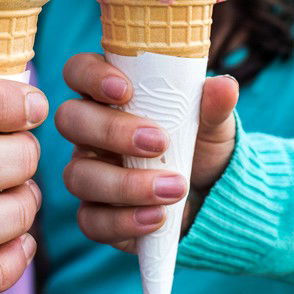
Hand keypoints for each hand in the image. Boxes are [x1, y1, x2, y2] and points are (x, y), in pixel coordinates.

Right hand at [55, 52, 237, 250]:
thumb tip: (223, 87)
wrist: (212, 199)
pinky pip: (91, 220)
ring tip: (174, 188)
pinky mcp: (96, 214)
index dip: (90, 76)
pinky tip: (158, 218)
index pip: (78, 72)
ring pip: (78, 175)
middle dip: (111, 131)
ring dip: (126, 184)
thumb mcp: (213, 124)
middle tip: (159, 142)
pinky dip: (124, 221)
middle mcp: (90, 132)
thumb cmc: (201, 146)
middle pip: (70, 120)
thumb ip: (214, 105)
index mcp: (109, 96)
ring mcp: (88, 172)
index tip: (125, 90)